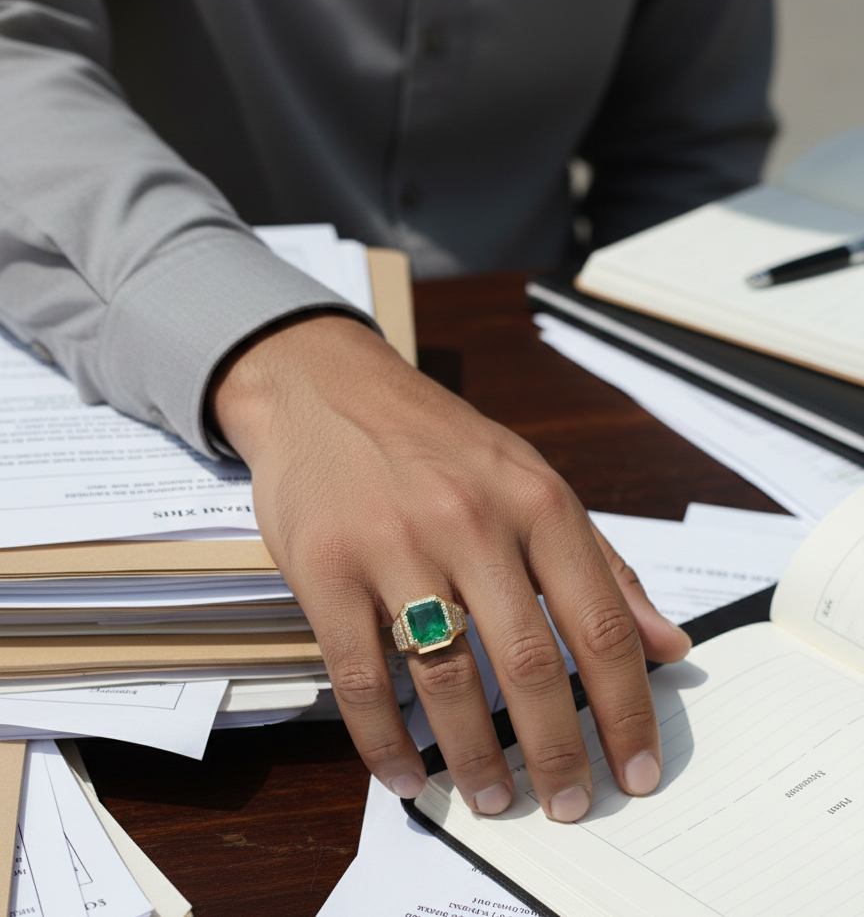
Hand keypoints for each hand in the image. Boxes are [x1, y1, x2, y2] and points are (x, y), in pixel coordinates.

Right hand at [208, 314, 690, 820]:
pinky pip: (361, 677)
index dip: (628, 707)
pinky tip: (403, 776)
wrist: (328, 392)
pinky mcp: (325, 569)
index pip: (600, 622)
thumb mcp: (532, 481)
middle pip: (528, 662)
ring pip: (445, 679)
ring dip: (473, 758)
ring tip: (493, 798)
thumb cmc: (437, 443)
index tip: (637, 768)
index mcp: (536, 500)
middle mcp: (470, 521)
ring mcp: (393, 545)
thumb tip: (668, 644)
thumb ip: (603, 563)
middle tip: (568, 804)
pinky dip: (384, 741)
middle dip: (558, 750)